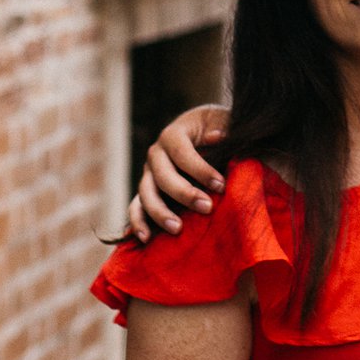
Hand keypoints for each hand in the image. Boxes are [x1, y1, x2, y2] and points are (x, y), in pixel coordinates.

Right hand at [126, 106, 229, 241]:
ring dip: (160, 212)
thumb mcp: (223, 122)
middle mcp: (156, 153)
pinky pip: (136, 207)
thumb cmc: (218, 128)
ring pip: (146, 194)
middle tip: (207, 208)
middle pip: (163, 176)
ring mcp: (148, 173)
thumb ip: (222, 128)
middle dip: (185, 194)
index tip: (221, 185)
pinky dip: (138, 222)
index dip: (200, 170)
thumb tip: (216, 136)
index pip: (182, 153)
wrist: (206, 133)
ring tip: (178, 229)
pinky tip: (146, 237)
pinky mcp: (147, 191)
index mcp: (173, 134)